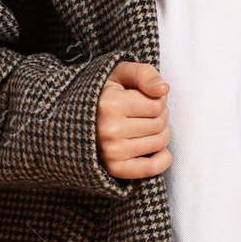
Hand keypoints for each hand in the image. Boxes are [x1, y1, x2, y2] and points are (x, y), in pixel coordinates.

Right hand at [97, 60, 171, 178]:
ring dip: (161, 135)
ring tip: (146, 128)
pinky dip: (163, 160)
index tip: (146, 99)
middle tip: (146, 115)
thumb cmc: (104, 93)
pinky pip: (150, 168)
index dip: (158, 100)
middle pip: (159, 124)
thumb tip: (163, 90)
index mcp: (109, 104)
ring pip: (158, 144)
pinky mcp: (114, 168)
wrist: (77, 117)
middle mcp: (108, 129)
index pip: (157, 104)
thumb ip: (144, 73)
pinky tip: (160, 151)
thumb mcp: (121, 73)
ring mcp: (110, 151)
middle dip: (160, 117)